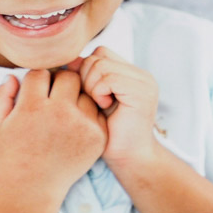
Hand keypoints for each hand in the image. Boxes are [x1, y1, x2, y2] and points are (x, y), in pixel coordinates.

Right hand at [0, 69, 106, 197]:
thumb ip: (1, 96)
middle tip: (52, 97)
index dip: (37, 79)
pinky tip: (74, 126)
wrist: (30, 190)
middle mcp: (60, 113)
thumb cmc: (10, 157)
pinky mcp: (97, 137)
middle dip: (59, 83)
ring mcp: (82, 125)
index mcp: (32, 107)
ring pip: (86, 93)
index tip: (35, 90)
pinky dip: (88, 114)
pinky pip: (97, 112)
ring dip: (76, 98)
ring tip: (63, 114)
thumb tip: (13, 76)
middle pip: (69, 77)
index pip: (41, 72)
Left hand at [71, 47, 159, 166]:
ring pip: (101, 65)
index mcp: (132, 74)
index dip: (86, 71)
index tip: (88, 94)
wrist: (128, 159)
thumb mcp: (94, 100)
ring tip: (100, 105)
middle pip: (98, 56)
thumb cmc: (108, 135)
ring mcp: (144, 82)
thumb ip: (87, 78)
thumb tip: (69, 60)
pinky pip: (108, 78)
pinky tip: (105, 107)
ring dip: (92, 87)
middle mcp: (141, 74)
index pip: (100, 53)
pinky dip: (99, 92)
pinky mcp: (141, 92)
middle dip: (86, 78)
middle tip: (94, 102)